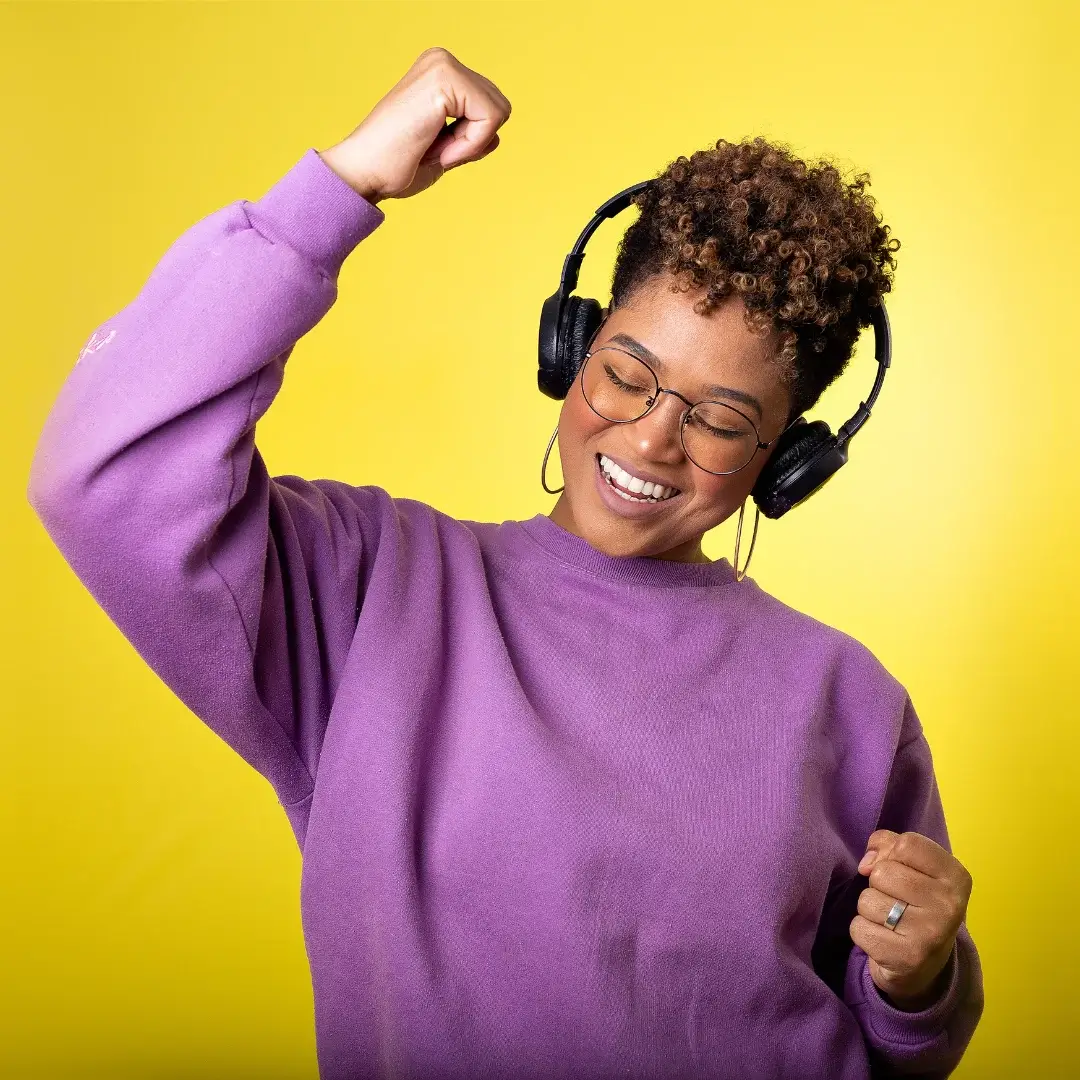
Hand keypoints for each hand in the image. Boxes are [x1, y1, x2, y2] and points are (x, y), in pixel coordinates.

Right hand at [317, 46, 510, 203]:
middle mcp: (441, 61)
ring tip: (434, 149)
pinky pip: (490, 119)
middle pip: (500, 107)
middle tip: (435, 151)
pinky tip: (438, 150)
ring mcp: (442, 65)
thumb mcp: (443, 151)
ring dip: (471, 144)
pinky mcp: (444, 78)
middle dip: (475, 140)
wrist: (363, 173)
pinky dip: (470, 145)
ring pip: (498, 112)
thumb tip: (497, 135)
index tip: (436, 149)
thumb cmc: (395, 167)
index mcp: (439, 73)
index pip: (490, 108)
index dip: (473, 142)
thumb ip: (470, 139)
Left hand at [850, 830, 972, 1010]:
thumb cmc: (915, 903)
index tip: (899, 870)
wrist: (923, 966)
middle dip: (878, 884)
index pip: (907, 844)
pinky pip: (859, 927)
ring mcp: (929, 934)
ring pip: (867, 899)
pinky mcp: (906, 958)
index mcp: (956, 877)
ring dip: (869, 909)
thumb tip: (867, 863)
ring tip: (890, 921)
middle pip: (882, 872)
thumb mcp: (913, 867)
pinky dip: (862, 932)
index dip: (891, 853)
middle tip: (896, 901)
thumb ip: (889, 845)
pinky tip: (883, 939)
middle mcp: (949, 905)